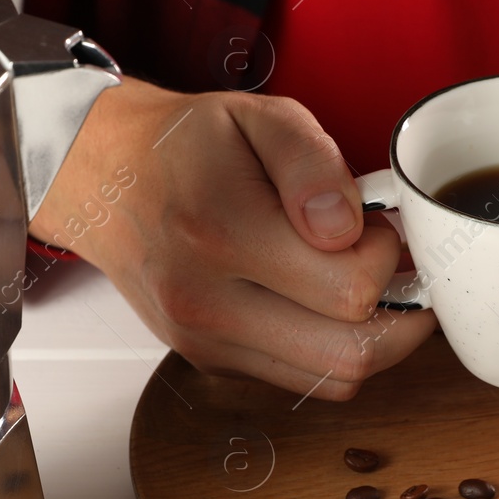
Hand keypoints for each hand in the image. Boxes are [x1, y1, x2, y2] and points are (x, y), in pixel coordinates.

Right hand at [30, 77, 435, 399]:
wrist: (104, 177)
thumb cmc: (187, 145)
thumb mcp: (259, 117)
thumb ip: (313, 163)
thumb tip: (347, 228)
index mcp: (221, 232)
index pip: (351, 288)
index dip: (386, 256)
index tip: (374, 224)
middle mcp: (206, 302)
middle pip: (350, 354)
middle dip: (394, 311)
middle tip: (389, 266)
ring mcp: (204, 342)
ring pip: (332, 380)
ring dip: (369, 337)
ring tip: (360, 282)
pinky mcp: (208, 361)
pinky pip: (301, 380)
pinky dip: (330, 349)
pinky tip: (321, 302)